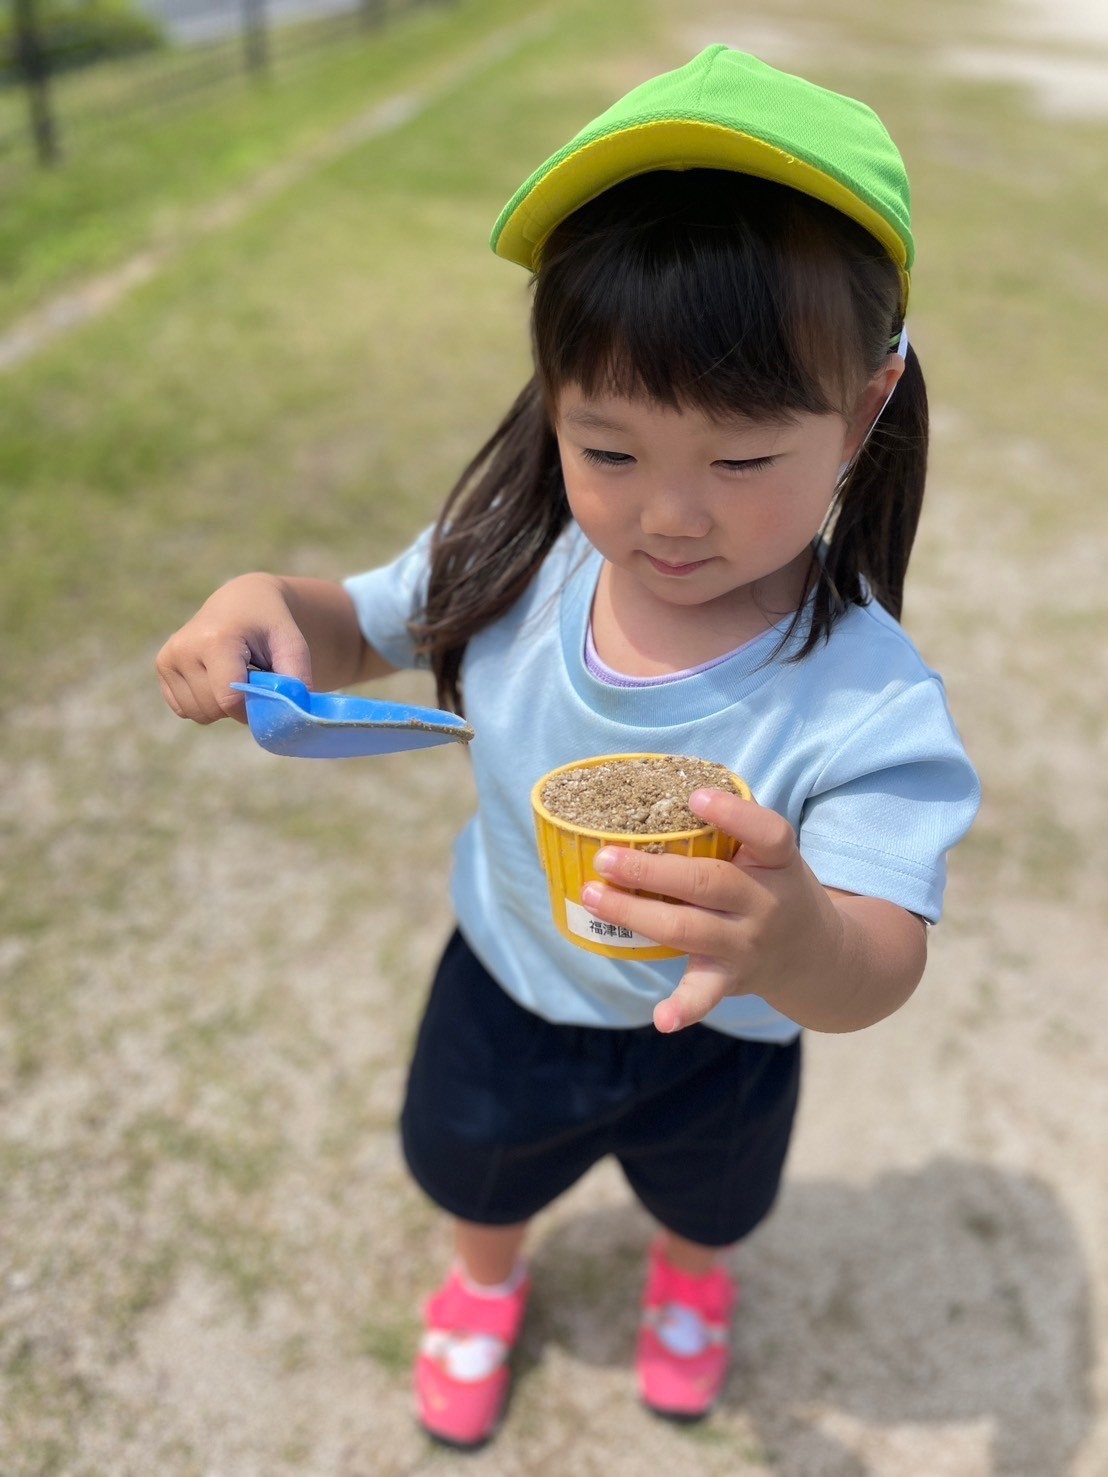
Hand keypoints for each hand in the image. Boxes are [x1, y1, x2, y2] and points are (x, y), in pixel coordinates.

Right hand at [156, 573, 311, 724]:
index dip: (252, 709)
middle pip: (214, 709)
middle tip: (252, 677)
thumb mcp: (292, 645)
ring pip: (199, 714)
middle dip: (239, 706)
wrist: (241, 602)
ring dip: (222, 706)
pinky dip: (206, 703)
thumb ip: (297, 680)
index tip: (266, 694)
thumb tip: (293, 717)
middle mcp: (184, 648)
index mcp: (215, 640)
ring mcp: (168, 658)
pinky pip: (185, 709)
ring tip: (234, 675)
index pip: (230, 700)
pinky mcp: (162, 667)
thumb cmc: (270, 625)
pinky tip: (216, 677)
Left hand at [579, 788, 844, 1032]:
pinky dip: (684, 1008)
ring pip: (689, 930)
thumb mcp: (770, 854)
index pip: (768, 833)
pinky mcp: (731, 978)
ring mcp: (748, 945)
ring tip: (594, 896)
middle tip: (605, 857)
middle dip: (651, 870)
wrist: (817, 955)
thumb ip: (731, 829)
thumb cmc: (773, 886)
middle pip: (708, 883)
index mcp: (777, 862)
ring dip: (636, 915)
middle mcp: (766, 904)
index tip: (695, 799)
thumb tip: (652, 796)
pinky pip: (706, 995)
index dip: (733, 814)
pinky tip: (661, 1019)